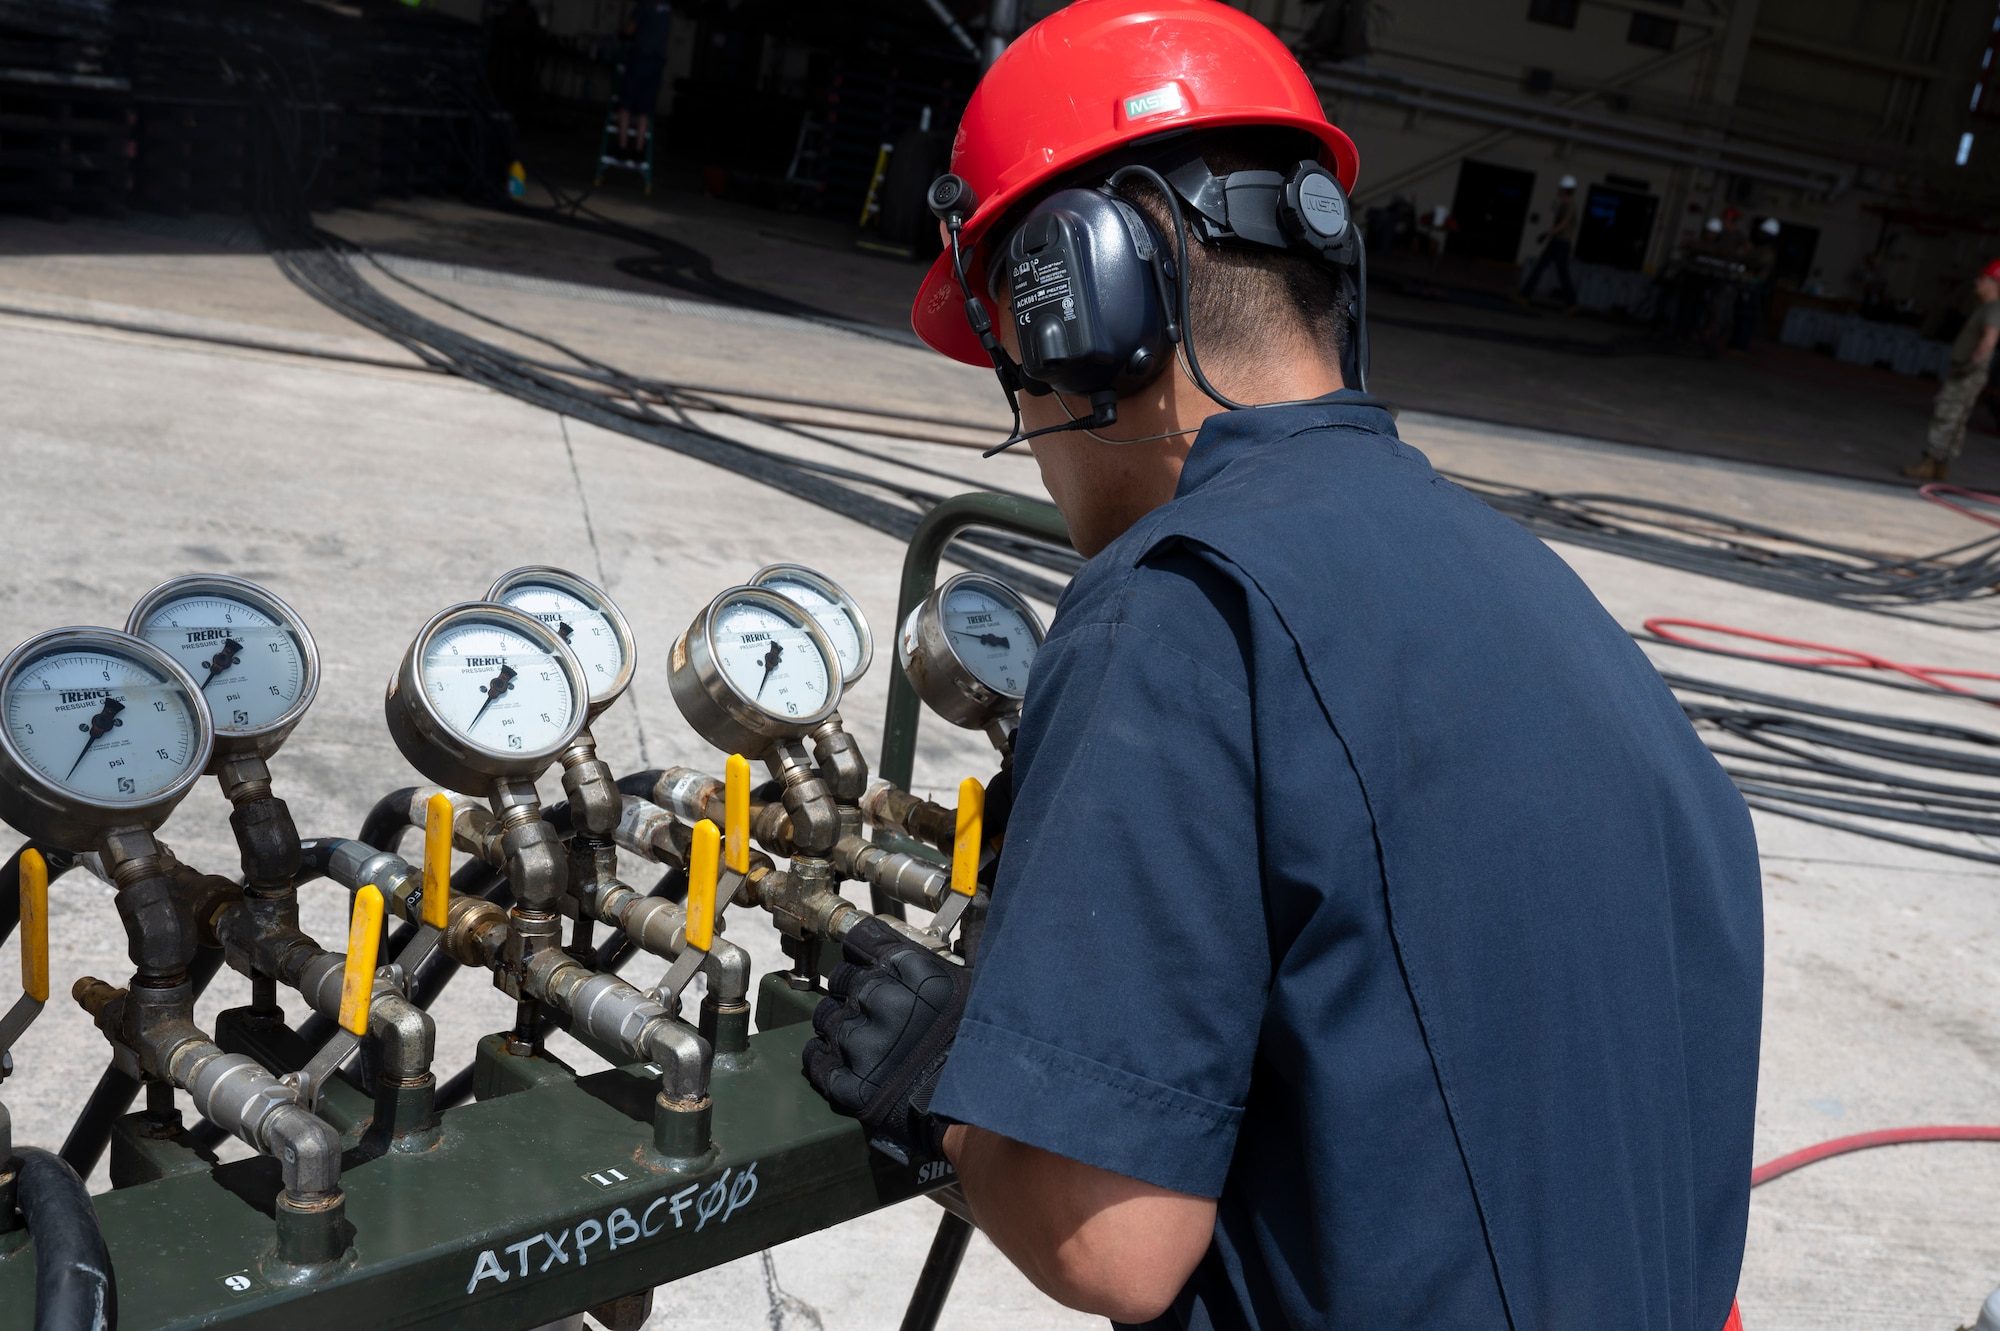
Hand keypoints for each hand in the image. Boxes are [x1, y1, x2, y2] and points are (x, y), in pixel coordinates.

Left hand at [801, 915, 969, 1166]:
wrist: (985, 1108)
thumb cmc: (983, 1046)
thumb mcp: (974, 985)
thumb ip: (947, 954)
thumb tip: (959, 923)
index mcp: (910, 969)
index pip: (859, 940)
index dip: (862, 952)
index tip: (866, 960)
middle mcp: (880, 999)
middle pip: (840, 979)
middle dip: (853, 990)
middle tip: (875, 1009)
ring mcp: (861, 1043)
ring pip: (824, 1018)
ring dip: (840, 1025)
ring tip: (866, 1038)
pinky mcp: (849, 1084)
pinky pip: (816, 1060)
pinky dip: (824, 1058)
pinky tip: (842, 1059)